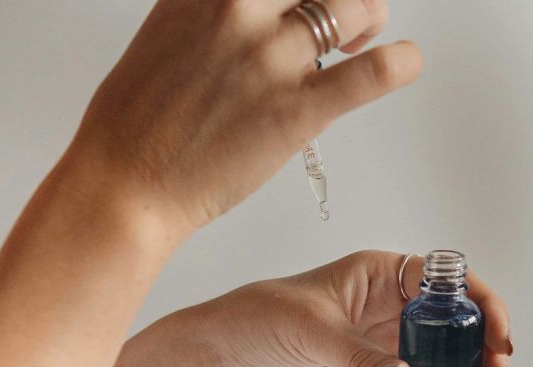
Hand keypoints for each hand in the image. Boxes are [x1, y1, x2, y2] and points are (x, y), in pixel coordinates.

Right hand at [67, 0, 422, 229]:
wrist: (125, 183)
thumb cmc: (139, 121)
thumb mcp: (168, 35)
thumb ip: (215, 14)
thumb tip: (259, 10)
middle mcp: (237, 10)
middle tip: (350, 16)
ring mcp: (269, 59)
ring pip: (354, 9)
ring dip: (370, 19)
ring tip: (363, 41)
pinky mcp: (295, 110)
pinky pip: (370, 74)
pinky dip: (401, 63)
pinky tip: (406, 62)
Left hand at [189, 250, 513, 366]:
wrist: (222, 363)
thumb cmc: (258, 318)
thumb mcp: (308, 326)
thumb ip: (355, 354)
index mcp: (381, 277)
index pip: (445, 283)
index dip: (479, 303)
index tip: (497, 334)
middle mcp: (390, 312)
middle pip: (453, 331)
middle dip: (483, 356)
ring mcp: (383, 353)